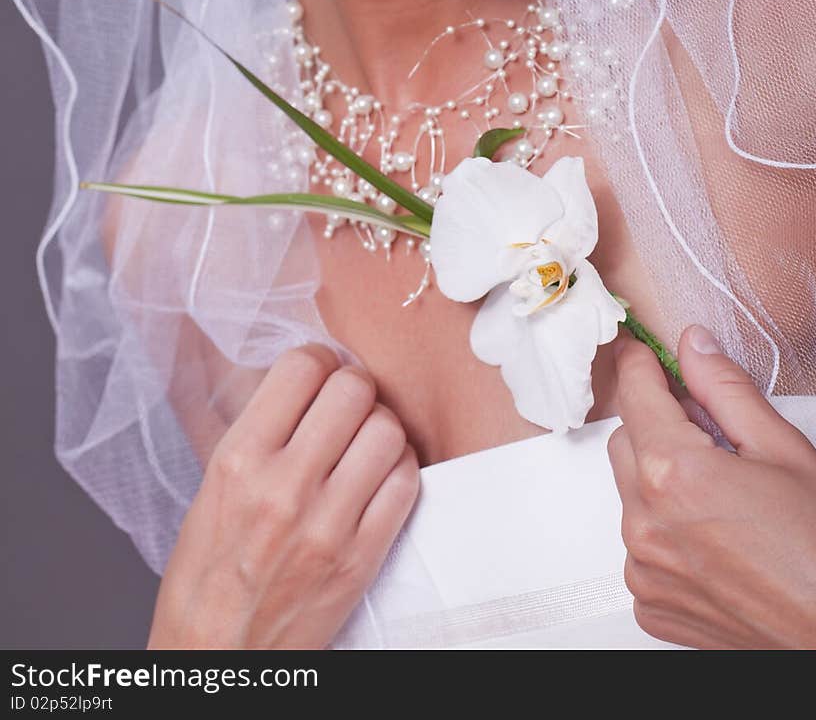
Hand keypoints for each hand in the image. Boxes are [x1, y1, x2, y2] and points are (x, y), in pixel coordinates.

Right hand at [147, 342, 419, 649]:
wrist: (216, 656)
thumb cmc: (206, 574)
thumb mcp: (211, 486)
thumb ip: (258, 430)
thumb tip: (304, 378)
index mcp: (238, 461)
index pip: (300, 368)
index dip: (317, 361)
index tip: (318, 373)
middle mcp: (283, 487)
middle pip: (352, 389)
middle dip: (353, 387)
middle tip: (346, 403)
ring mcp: (327, 524)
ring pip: (387, 429)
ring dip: (381, 426)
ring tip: (364, 441)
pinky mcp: (361, 558)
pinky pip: (406, 482)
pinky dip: (400, 467)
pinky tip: (380, 474)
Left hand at [607, 324, 815, 649]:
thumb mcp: (784, 448)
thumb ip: (725, 389)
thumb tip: (694, 347)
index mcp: (675, 474)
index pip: (635, 394)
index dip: (640, 365)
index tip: (642, 353)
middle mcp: (647, 525)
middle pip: (626, 442)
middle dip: (657, 425)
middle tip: (708, 432)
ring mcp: (645, 571)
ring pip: (630, 494)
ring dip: (661, 480)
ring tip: (723, 496)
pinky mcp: (652, 605)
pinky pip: (640, 546)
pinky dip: (666, 531)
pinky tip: (715, 536)